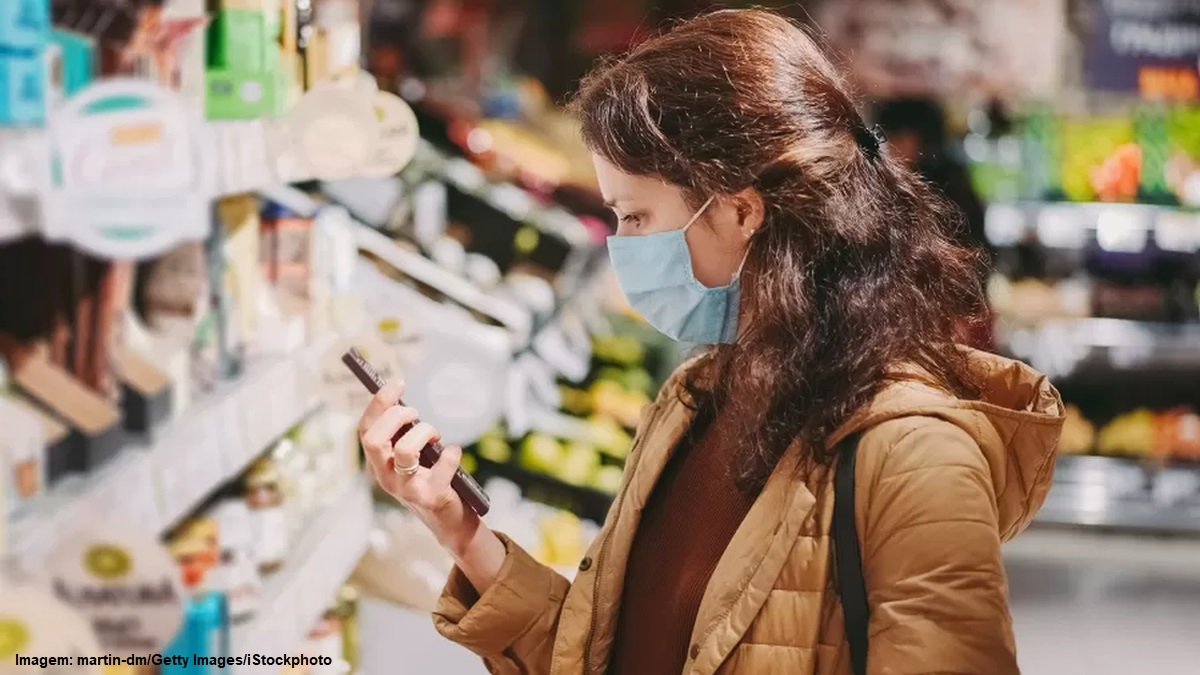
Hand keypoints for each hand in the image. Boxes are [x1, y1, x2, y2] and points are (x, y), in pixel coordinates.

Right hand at [358, 379, 477, 553]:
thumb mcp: (410, 456)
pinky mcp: (430, 497)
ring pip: (404, 452)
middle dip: (396, 417)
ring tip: (435, 435)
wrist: (446, 519)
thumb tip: (403, 401)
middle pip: (374, 440)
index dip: (379, 403)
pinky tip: (454, 452)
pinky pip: (440, 470)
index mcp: (377, 462)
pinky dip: (451, 454)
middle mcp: (385, 476)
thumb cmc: (429, 478)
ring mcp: (405, 489)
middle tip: (415, 413)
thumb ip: (403, 434)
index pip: (365, 429)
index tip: (398, 383)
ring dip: (423, 432)